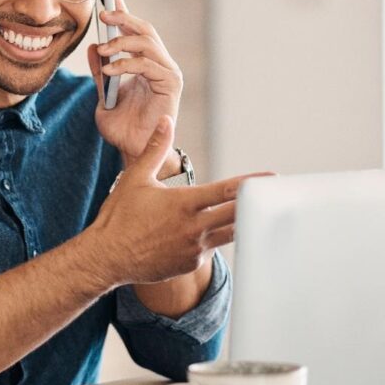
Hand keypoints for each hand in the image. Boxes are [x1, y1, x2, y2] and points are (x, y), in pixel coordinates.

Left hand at [87, 0, 182, 164]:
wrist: (133, 152)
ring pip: (148, 42)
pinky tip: (110, 69)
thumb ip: (100, 73)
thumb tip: (92, 47)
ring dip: (122, 41)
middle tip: (103, 14)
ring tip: (103, 50)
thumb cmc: (122, 128)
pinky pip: (148, 64)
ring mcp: (167, 73)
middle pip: (145, 30)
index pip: (136, 32)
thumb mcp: (103, 96)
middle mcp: (159, 65)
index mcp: (145, 65)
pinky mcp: (171, 84)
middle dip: (124, 18)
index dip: (125, 13)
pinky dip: (127, 63)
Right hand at [87, 115, 267, 284]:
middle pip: (238, 214)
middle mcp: (194, 227)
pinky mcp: (191, 264)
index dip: (253, 182)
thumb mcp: (135, 178)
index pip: (228, 190)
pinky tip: (217, 232)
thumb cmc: (119, 216)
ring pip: (231, 234)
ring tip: (260, 214)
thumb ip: (155, 149)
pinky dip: (217, 238)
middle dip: (258, 204)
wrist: (107, 257)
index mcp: (184, 203)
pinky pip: (212, 248)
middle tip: (277, 196)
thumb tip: (166, 121)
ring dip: (244, 222)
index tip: (273, 178)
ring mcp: (195, 249)